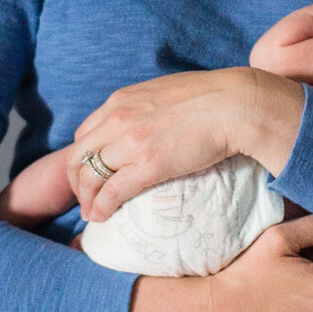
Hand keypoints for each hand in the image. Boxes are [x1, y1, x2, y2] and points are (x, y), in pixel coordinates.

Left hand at [67, 69, 307, 219]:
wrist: (235, 104)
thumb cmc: (211, 98)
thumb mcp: (164, 94)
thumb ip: (147, 108)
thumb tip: (149, 124)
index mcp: (121, 101)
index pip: (85, 133)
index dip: (83, 158)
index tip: (91, 174)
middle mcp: (118, 119)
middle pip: (78, 156)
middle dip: (77, 182)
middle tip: (86, 200)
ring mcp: (130, 142)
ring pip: (90, 176)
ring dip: (86, 199)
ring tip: (93, 214)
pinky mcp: (148, 165)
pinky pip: (111, 192)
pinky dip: (101, 208)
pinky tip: (102, 217)